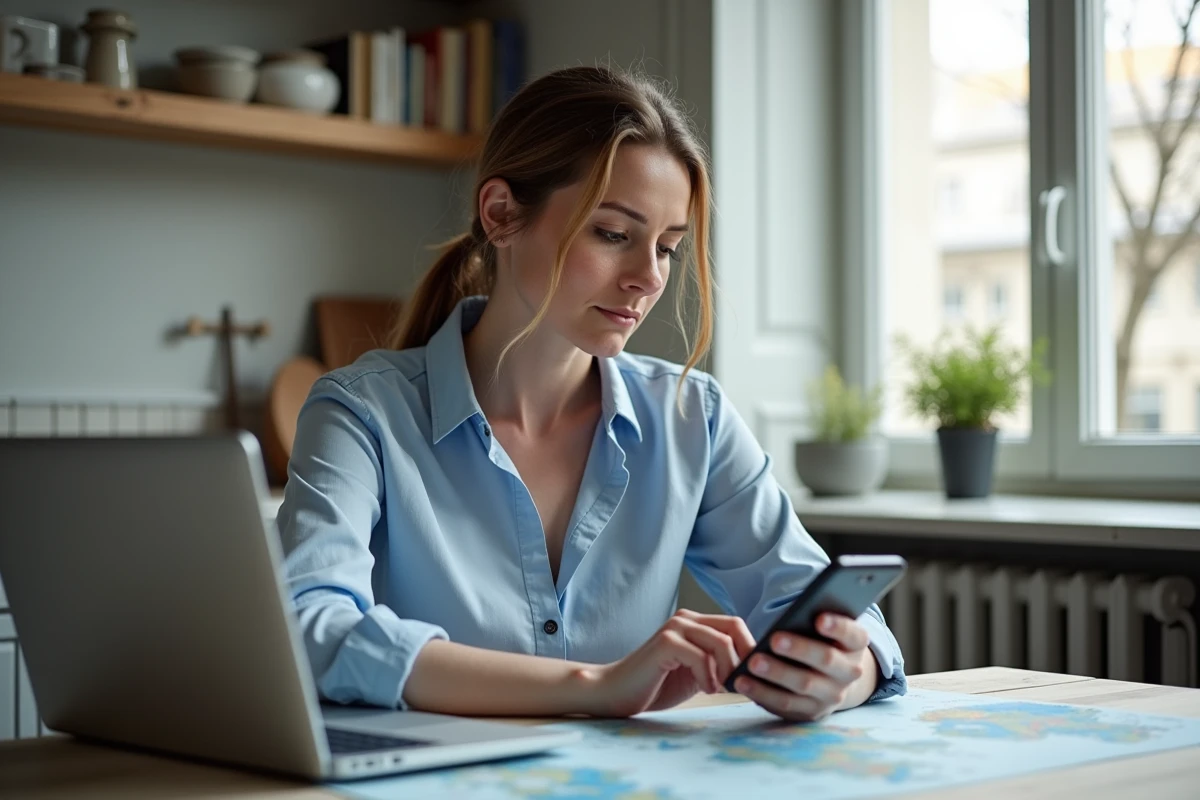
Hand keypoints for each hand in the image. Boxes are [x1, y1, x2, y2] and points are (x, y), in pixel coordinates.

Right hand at [584, 609, 754, 717]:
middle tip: (742, 683)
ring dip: (728, 670)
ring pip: (721, 641)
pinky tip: (704, 689)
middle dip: (745, 657)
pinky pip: (701, 657)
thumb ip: (719, 665)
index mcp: (695, 622)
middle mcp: (686, 618)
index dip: (751, 648)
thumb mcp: (697, 673)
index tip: (754, 675)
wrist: (616, 692)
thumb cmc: (656, 685)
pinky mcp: (665, 642)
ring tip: (719, 688)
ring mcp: (674, 627)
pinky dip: (708, 677)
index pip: (735, 625)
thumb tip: (754, 670)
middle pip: (734, 626)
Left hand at [732, 613, 878, 722]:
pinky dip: (762, 693)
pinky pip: (785, 704)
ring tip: (752, 662)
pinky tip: (742, 681)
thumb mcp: (825, 626)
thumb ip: (815, 617)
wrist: (829, 676)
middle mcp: (849, 672)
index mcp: (855, 645)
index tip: (819, 619)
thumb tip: (795, 612)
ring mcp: (832, 695)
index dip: (838, 627)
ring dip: (777, 674)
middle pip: (826, 660)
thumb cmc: (819, 639)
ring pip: (804, 685)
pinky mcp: (810, 711)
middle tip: (774, 640)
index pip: (853, 635)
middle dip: (800, 649)